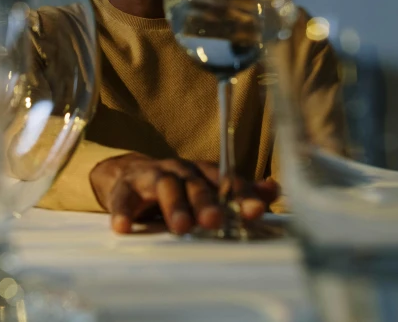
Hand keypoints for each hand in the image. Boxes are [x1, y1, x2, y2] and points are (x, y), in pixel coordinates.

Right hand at [89, 153, 279, 234]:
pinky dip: (124, 212)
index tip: (255, 211)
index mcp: (203, 172)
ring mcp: (152, 176)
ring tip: (180, 227)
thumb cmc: (177, 189)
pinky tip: (124, 228)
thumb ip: (237, 194)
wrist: (131, 176)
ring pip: (165, 187)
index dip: (241, 195)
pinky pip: (124, 198)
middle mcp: (181, 170)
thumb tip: (274, 190)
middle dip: (207, 203)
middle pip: (196, 184)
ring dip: (174, 206)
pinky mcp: (125, 187)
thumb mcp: (206, 190)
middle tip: (215, 221)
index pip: (226, 181)